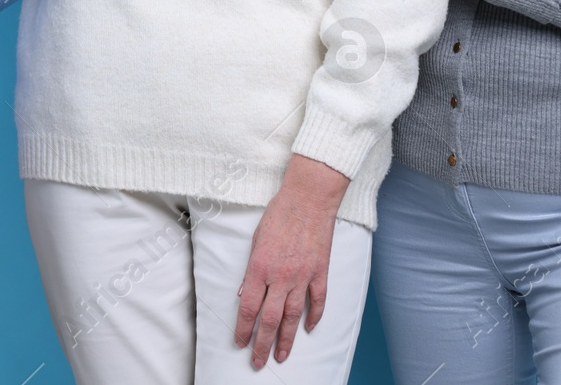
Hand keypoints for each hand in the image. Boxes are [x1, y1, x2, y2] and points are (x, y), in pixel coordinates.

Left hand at [233, 154, 349, 367]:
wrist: (309, 198)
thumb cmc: (279, 214)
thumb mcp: (255, 240)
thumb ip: (251, 270)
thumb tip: (246, 293)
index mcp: (260, 268)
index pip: (248, 308)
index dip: (243, 329)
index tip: (239, 343)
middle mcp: (281, 277)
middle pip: (270, 320)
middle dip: (262, 344)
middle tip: (258, 362)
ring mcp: (303, 276)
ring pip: (293, 317)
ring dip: (287, 339)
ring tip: (282, 355)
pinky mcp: (320, 272)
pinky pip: (317, 301)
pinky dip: (314, 317)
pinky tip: (308, 329)